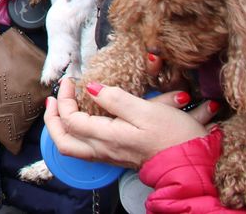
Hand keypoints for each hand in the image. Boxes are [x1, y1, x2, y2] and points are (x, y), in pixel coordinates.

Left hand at [44, 79, 215, 169]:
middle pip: (63, 141)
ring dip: (60, 127)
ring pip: (72, 148)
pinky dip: (74, 134)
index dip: (64, 98)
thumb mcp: (147, 111)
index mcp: (108, 137)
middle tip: (52, 98)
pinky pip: (85, 150)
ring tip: (59, 109)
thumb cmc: (174, 137)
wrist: (194, 164)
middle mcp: (104, 150)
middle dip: (52, 119)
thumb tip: (91, 88)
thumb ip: (116, 99)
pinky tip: (81, 121)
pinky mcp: (117, 157)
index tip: (71, 81)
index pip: (71, 119)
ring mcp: (110, 156)